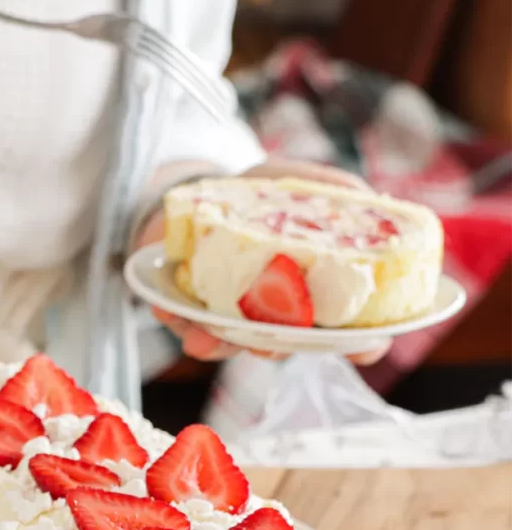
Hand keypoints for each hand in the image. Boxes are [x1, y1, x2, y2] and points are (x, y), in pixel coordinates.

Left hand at [137, 158, 390, 365]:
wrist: (198, 193)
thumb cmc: (261, 196)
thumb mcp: (298, 182)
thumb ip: (335, 190)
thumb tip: (364, 195)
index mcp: (314, 290)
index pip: (349, 329)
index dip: (362, 342)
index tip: (364, 347)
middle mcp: (275, 313)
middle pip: (283, 344)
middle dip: (274, 348)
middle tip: (269, 346)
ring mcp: (231, 316)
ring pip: (229, 342)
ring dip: (217, 344)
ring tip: (204, 340)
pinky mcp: (189, 308)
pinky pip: (182, 320)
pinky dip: (173, 317)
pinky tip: (164, 309)